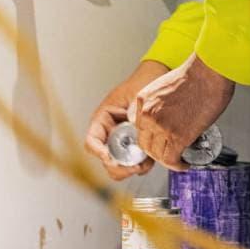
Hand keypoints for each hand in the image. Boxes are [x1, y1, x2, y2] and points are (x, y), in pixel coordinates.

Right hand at [84, 60, 169, 180]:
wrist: (158, 80)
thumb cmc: (143, 83)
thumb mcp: (136, 95)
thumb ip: (134, 111)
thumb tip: (134, 125)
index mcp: (103, 120)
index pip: (91, 141)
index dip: (98, 152)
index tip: (110, 157)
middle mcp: (109, 133)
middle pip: (105, 159)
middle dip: (118, 167)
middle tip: (134, 166)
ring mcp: (122, 142)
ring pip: (119, 165)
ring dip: (131, 168)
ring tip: (146, 162)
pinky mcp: (135, 147)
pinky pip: (134, 163)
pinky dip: (142, 165)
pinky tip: (151, 158)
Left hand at [130, 56, 234, 171]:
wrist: (209, 71)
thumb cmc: (196, 73)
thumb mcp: (164, 84)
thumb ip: (158, 102)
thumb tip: (167, 117)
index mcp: (143, 100)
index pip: (139, 127)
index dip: (151, 136)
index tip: (160, 139)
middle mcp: (148, 114)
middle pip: (145, 143)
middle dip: (157, 150)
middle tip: (169, 150)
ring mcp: (161, 126)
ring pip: (157, 154)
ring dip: (168, 158)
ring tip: (178, 158)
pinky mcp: (177, 136)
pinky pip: (171, 159)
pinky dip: (177, 165)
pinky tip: (184, 163)